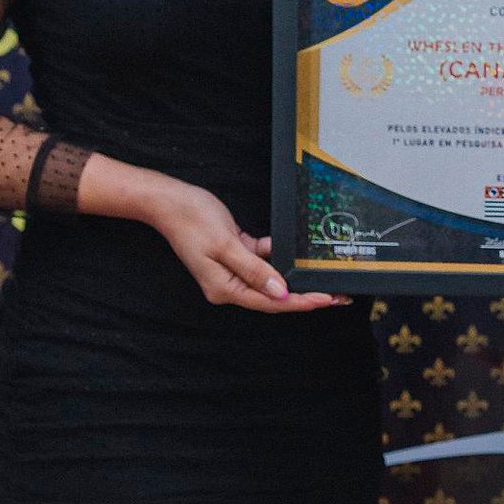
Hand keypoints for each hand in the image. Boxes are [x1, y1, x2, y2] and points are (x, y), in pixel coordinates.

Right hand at [150, 180, 348, 314]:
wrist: (169, 201)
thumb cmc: (191, 220)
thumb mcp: (226, 245)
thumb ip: (255, 269)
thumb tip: (280, 291)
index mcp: (224, 289)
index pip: (270, 302)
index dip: (301, 302)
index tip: (325, 300)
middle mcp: (228, 285)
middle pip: (273, 295)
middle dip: (304, 295)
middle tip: (335, 296)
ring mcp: (231, 271)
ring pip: (270, 279)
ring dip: (294, 278)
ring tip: (322, 279)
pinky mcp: (234, 255)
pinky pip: (261, 260)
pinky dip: (275, 255)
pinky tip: (291, 252)